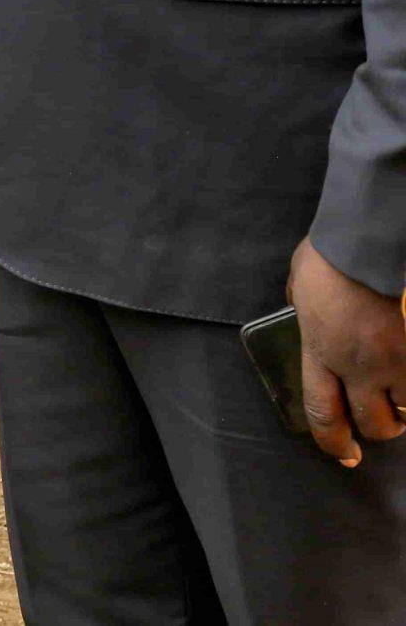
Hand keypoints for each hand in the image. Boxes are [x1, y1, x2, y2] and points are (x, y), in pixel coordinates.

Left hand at [289, 238, 405, 465]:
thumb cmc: (333, 256)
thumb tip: (305, 312)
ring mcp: (398, 360)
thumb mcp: (301, 286)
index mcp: (321, 351)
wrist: (371, 243)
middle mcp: (360, 365)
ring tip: (401, 395)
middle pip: (373, 422)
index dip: (334, 441)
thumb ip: (304, 309)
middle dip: (379, 428)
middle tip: (382, 420)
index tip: (345, 454)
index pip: (323, 412)